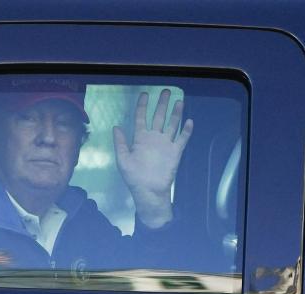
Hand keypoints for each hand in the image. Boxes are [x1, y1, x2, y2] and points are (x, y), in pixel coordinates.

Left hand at [114, 89, 193, 227]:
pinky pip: (182, 139)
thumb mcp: (123, 159)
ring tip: (179, 101)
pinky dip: (186, 131)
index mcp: (140, 138)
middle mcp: (153, 138)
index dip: (142, 106)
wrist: (149, 191)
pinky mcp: (175, 152)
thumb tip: (116, 126)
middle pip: (158, 117)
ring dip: (175, 113)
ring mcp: (165, 144)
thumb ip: (120, 143)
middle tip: (166, 91)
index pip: (141, 117)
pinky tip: (189, 121)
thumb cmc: (134, 177)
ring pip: (171, 124)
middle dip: (162, 104)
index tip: (145, 94)